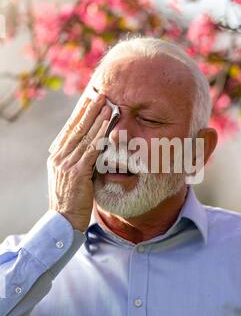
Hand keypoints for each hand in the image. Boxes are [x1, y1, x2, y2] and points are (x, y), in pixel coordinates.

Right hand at [47, 94, 111, 231]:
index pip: (69, 130)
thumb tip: (93, 149)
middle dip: (89, 110)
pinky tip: (108, 125)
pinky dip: (100, 136)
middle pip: (76, 128)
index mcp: (56, 156)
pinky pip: (91, 150)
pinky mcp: (76, 172)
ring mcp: (66, 164)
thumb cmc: (71, 200)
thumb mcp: (71, 177)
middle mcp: (59, 157)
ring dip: (97, 119)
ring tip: (107, 105)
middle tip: (100, 95)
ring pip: (84, 136)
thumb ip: (79, 161)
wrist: (64, 220)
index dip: (80, 114)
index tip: (89, 101)